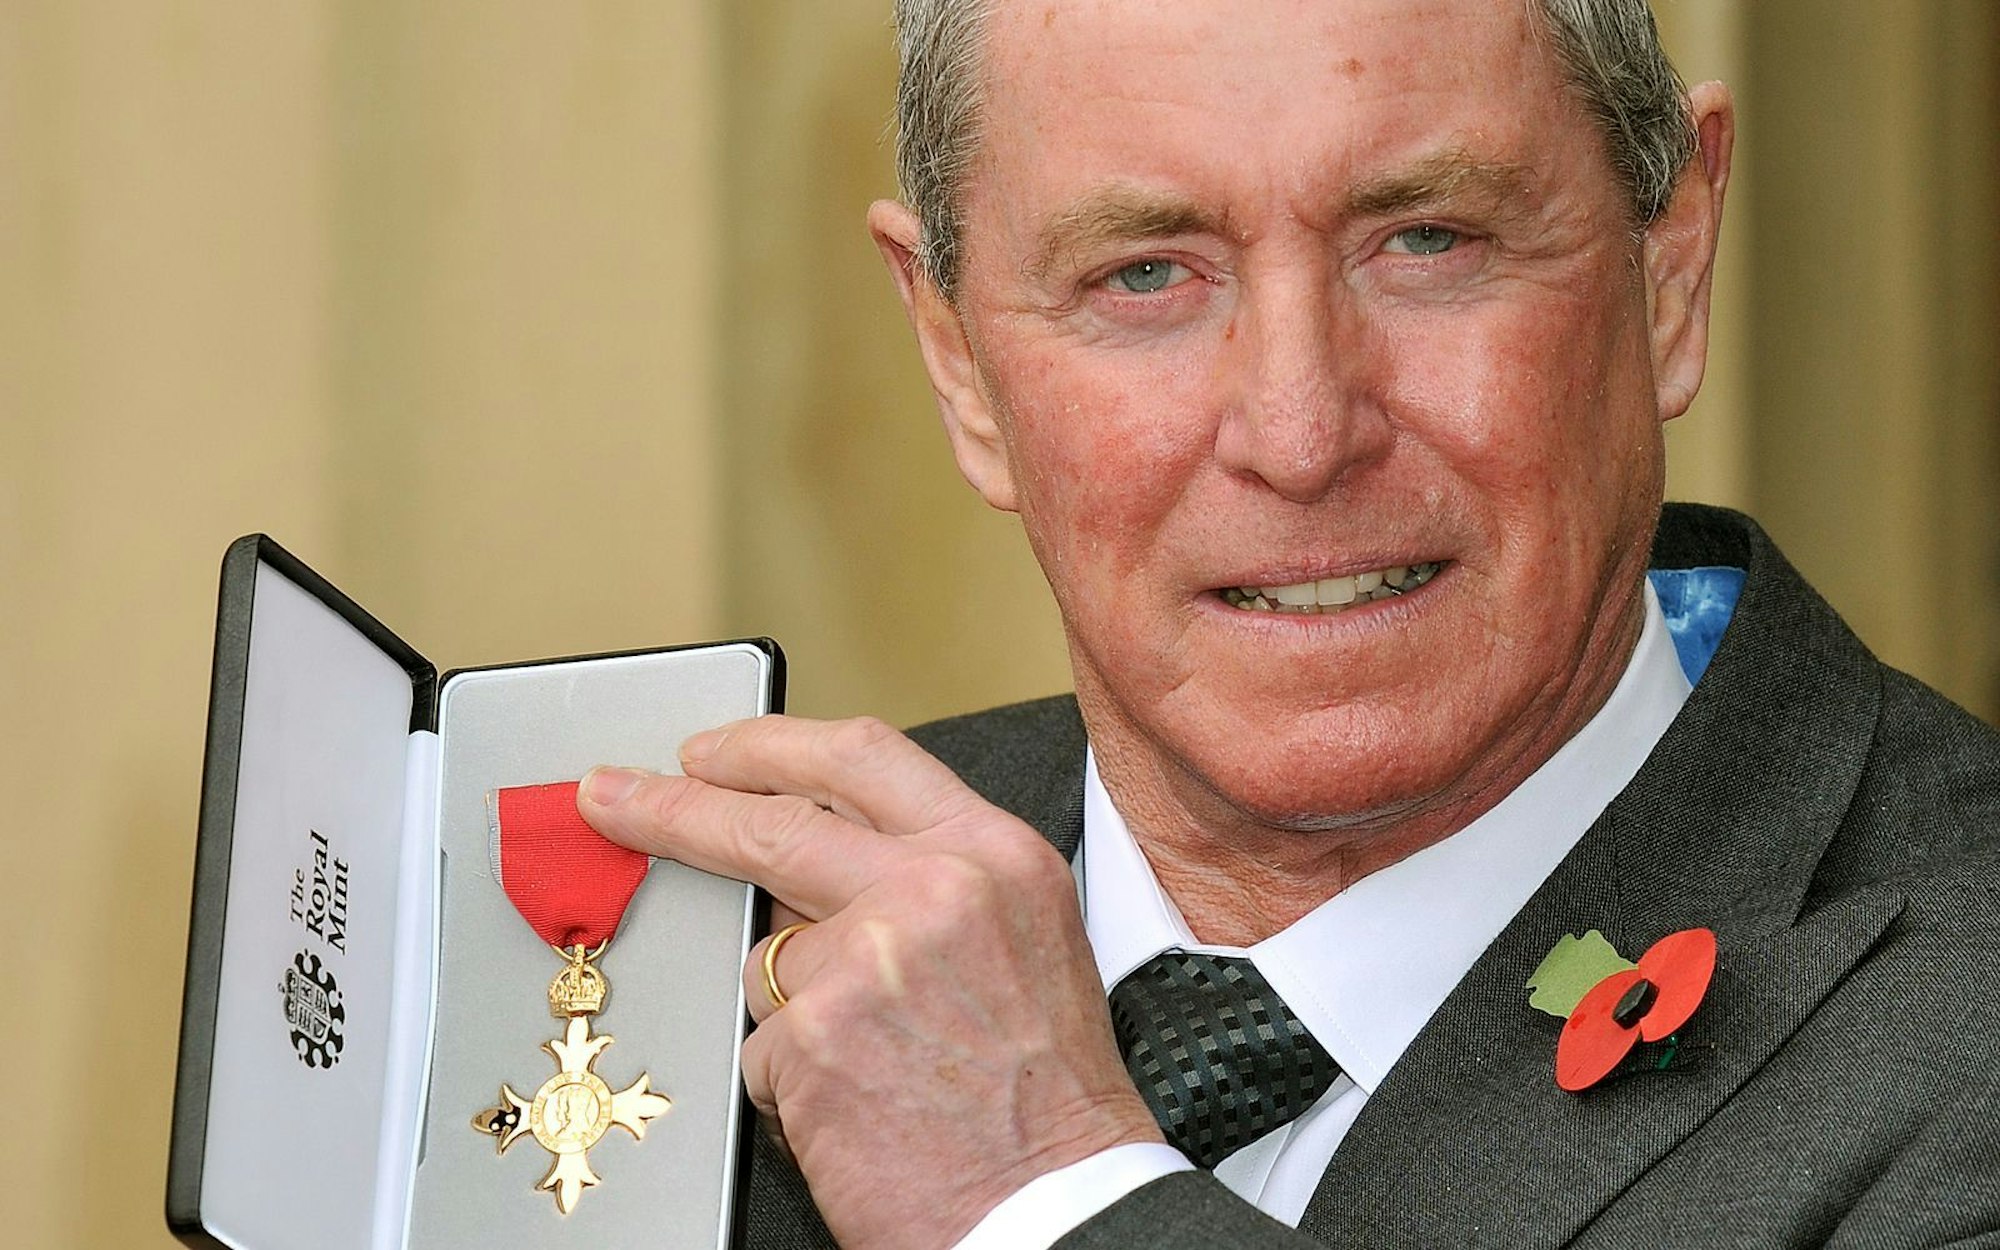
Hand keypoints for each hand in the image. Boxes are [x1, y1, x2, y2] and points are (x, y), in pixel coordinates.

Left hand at [577, 714, 1162, 1249]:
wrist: (1057, 1206)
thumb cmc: (1049, 1096)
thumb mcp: (1019, 938)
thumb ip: (925, 879)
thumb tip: (806, 871)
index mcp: (992, 853)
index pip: (858, 758)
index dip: (765, 747)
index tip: (706, 752)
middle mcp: (933, 889)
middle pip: (769, 824)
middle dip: (672, 807)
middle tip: (615, 800)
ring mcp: (866, 961)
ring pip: (769, 959)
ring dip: (797, 1013)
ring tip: (880, 1066)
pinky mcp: (812, 1039)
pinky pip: (764, 1046)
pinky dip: (797, 1084)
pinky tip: (862, 1108)